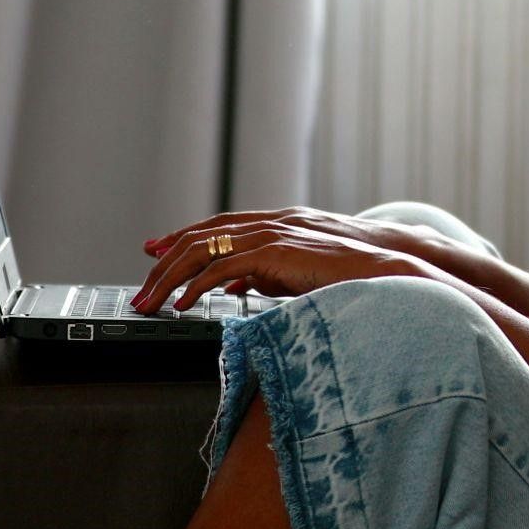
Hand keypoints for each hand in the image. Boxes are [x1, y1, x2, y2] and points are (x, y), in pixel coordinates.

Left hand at [131, 219, 433, 312]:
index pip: (215, 228)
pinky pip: (222, 268)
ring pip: (203, 249)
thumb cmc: (349, 273)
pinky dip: (196, 286)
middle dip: (165, 262)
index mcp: (273, 225)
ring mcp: (270, 235)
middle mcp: (268, 224)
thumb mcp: (297, 272)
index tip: (155, 254)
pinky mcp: (274, 253)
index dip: (181, 240)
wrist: (384, 268)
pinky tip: (184, 304)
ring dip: (171, 277)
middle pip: (200, 237)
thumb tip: (236, 285)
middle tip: (144, 288)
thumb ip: (265, 273)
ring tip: (153, 302)